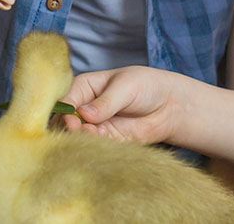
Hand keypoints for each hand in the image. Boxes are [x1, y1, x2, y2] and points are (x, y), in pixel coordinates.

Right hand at [59, 66, 183, 144]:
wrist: (169, 105)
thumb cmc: (146, 86)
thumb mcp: (126, 87)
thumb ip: (106, 102)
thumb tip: (85, 115)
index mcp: (83, 88)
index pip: (65, 101)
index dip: (65, 112)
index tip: (72, 120)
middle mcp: (83, 108)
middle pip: (65, 122)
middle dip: (70, 129)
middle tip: (80, 131)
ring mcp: (93, 126)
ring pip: (76, 137)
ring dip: (81, 140)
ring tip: (93, 135)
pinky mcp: (105, 141)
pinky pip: (92, 147)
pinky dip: (93, 148)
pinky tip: (101, 143)